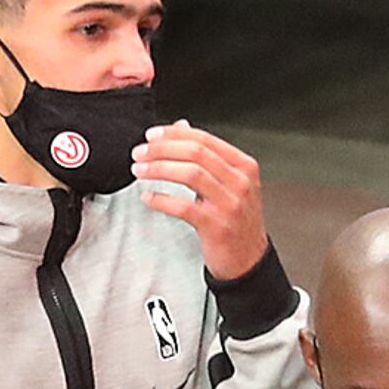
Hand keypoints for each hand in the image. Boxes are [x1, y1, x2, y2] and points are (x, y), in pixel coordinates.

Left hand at [130, 121, 270, 281]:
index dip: (173, 134)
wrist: (248, 260)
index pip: (204, 139)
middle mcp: (240, 182)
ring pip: (189, 174)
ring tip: (140, 170)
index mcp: (243, 166)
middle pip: (195, 153)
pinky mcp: (217, 226)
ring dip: (158, 169)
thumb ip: (207, 156)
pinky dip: (162, 200)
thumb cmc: (236, 220)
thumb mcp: (229, 183)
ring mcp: (230, 204)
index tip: (152, 136)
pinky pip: (184, 207)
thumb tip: (181, 128)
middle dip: (161, 150)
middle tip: (140, 153)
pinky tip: (149, 197)